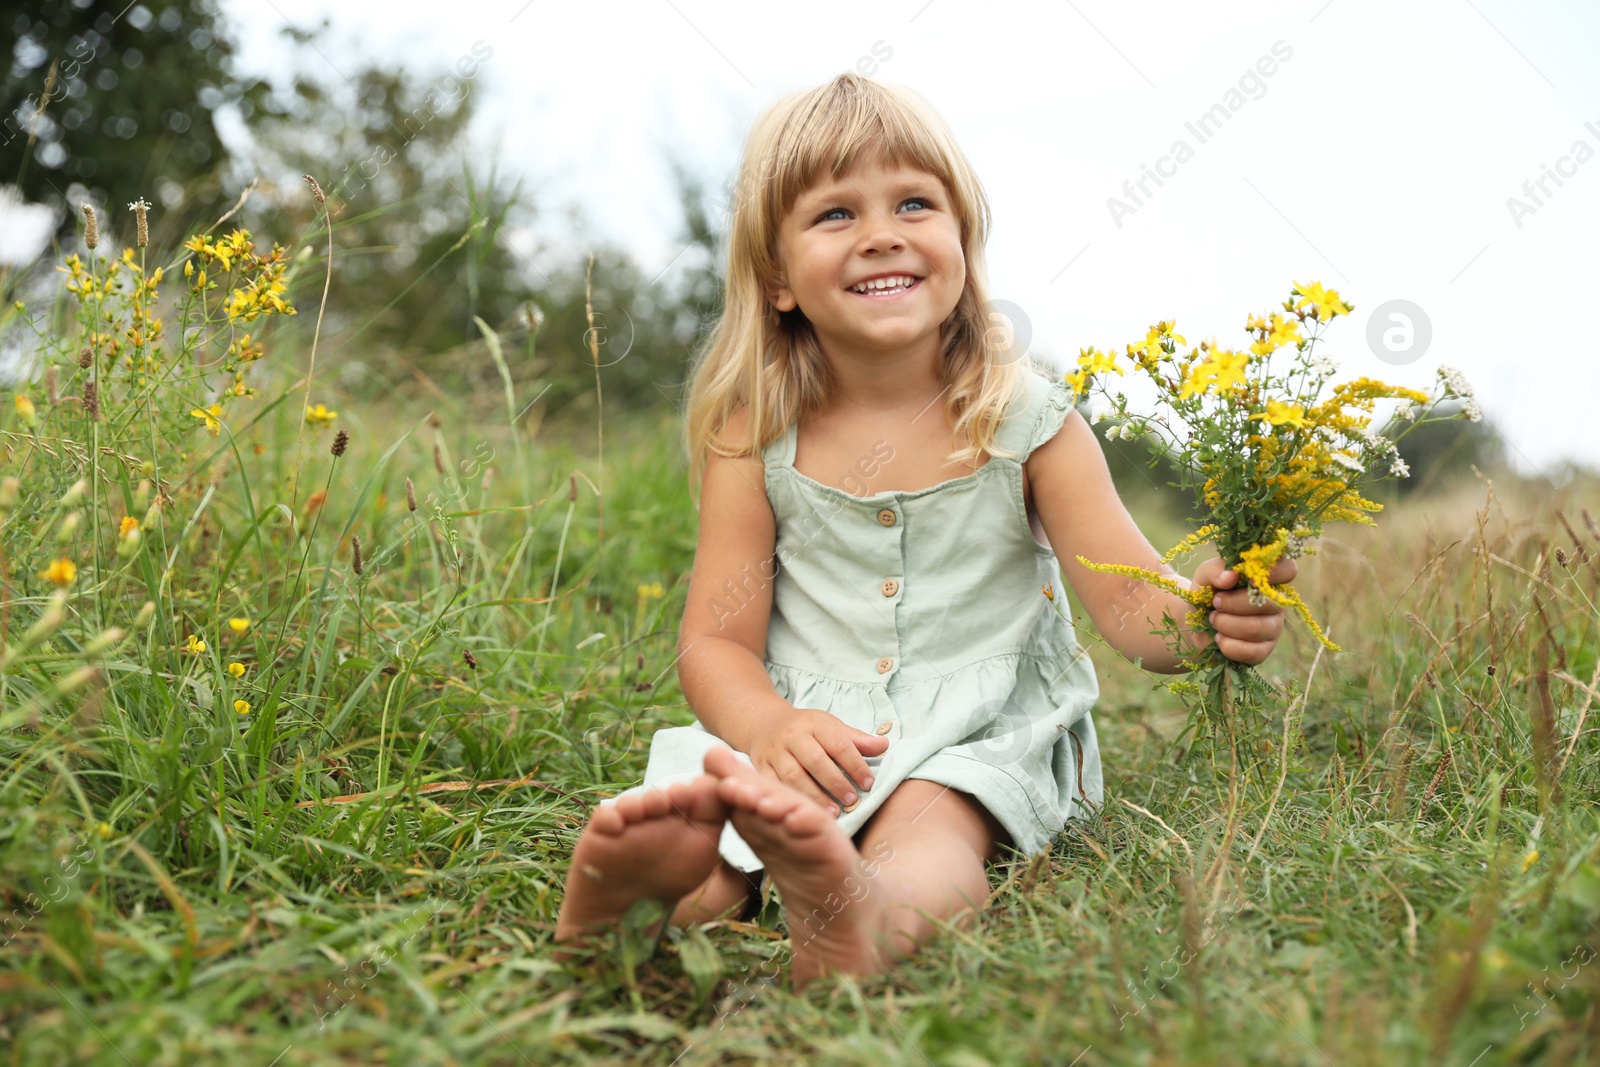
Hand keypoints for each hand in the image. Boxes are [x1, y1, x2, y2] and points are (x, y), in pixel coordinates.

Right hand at [745, 707, 888, 815]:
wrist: (764, 724)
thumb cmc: (806, 729)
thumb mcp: (831, 727)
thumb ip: (856, 739)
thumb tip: (884, 745)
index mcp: (815, 723)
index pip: (839, 744)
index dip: (855, 765)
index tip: (868, 783)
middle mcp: (793, 736)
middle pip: (816, 761)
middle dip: (836, 783)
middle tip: (852, 801)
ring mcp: (774, 752)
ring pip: (794, 777)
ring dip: (815, 796)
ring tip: (832, 814)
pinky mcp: (761, 768)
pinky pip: (775, 786)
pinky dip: (791, 800)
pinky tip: (806, 812)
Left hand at [1190, 554, 1296, 665]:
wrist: (1195, 624)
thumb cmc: (1207, 593)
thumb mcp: (1205, 575)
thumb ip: (1216, 569)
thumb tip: (1230, 576)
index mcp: (1267, 578)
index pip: (1288, 569)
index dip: (1275, 572)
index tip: (1249, 579)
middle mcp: (1276, 602)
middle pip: (1270, 603)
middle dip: (1235, 604)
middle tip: (1215, 603)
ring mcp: (1273, 627)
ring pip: (1258, 628)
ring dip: (1227, 624)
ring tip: (1213, 620)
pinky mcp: (1264, 650)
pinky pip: (1252, 651)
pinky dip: (1229, 645)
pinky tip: (1218, 638)